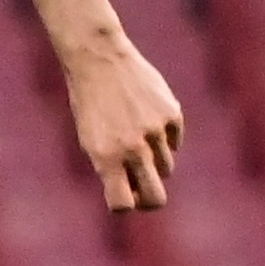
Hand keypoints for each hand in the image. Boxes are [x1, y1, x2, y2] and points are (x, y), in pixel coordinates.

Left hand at [63, 36, 182, 211]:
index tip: (122, 195)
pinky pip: (174, 141)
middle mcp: (133, 148)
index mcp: (106, 158)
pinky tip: (146, 119)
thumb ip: (112, 167)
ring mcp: (156, 131)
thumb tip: (137, 194)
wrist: (100, 61)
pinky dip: (164, 138)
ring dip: (153, 162)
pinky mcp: (173, 114)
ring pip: (165, 167)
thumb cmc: (90, 104)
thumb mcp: (90, 139)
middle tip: (143, 191)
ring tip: (135, 138)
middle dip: (150, 200)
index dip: (125, 205)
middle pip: (156, 197)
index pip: (123, 205)